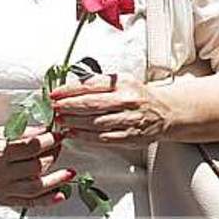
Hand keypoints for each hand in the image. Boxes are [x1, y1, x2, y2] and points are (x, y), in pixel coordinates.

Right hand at [0, 125, 70, 206]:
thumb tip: (46, 130)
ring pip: (35, 187)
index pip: (31, 147)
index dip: (49, 140)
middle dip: (53, 155)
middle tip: (60, 147)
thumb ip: (23, 133)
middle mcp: (0, 173)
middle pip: (36, 167)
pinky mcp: (3, 199)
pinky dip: (46, 201)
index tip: (58, 135)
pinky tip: (60, 195)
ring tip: (69, 174)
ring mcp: (2, 189)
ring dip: (56, 181)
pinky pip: (28, 203)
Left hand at [51, 73, 175, 147]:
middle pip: (91, 104)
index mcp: (124, 84)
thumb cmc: (139, 96)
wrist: (164, 112)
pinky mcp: (129, 137)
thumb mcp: (123, 81)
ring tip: (60, 120)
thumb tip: (71, 86)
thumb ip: (100, 83)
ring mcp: (128, 120)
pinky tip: (74, 133)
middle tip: (55, 108)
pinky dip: (84, 136)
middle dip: (68, 106)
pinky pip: (102, 138)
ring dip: (74, 122)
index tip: (55, 94)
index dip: (70, 90)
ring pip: (95, 122)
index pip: (92, 85)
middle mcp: (127, 101)